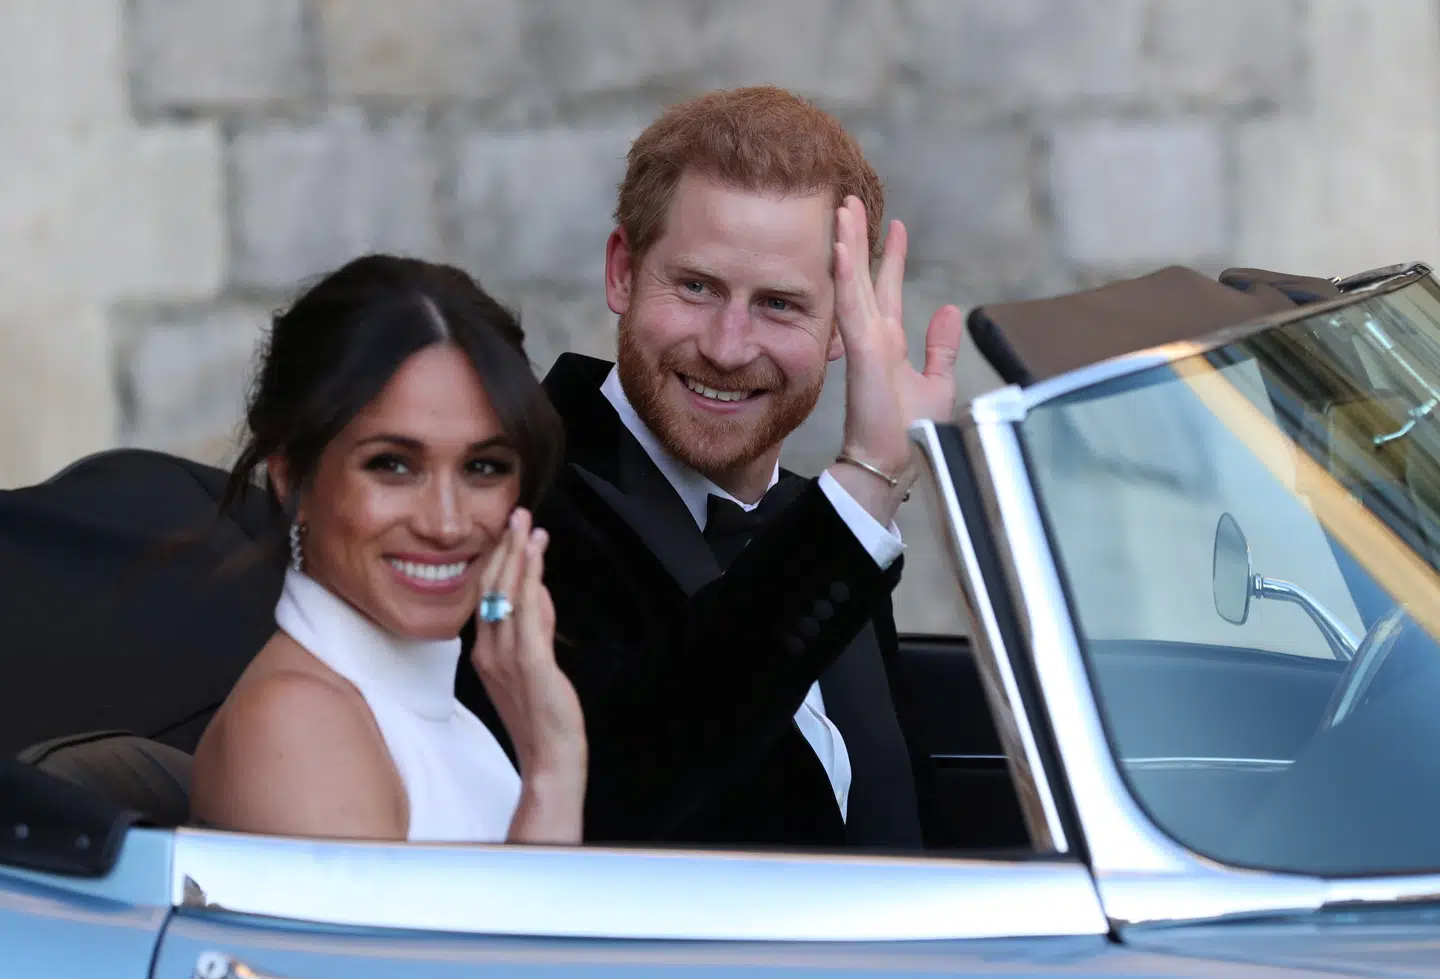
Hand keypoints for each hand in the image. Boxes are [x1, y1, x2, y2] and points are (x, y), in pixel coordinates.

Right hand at [471, 508, 585, 841]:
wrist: (549, 758)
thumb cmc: (542, 716)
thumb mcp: (534, 664)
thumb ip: (536, 627)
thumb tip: (540, 591)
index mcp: (485, 652)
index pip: (487, 596)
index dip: (497, 561)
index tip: (509, 532)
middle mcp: (489, 650)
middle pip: (492, 588)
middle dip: (505, 548)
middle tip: (517, 514)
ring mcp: (506, 657)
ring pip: (507, 594)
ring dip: (518, 555)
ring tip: (526, 524)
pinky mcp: (530, 663)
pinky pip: (527, 613)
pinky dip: (530, 579)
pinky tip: (536, 556)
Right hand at [829, 196, 963, 519]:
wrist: (896, 463)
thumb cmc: (911, 433)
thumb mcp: (936, 382)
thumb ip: (940, 347)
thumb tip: (949, 310)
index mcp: (888, 344)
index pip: (887, 290)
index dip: (890, 257)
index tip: (894, 226)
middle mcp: (873, 338)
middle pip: (863, 278)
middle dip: (858, 239)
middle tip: (851, 201)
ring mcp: (864, 343)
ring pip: (852, 283)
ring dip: (847, 246)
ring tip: (843, 209)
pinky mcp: (863, 353)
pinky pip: (851, 307)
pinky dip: (846, 276)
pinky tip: (840, 248)